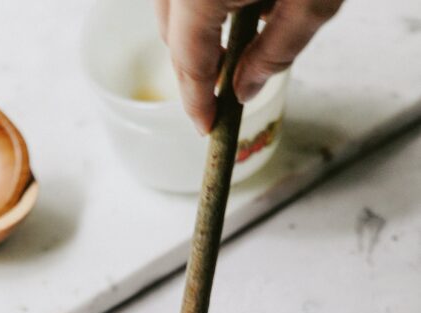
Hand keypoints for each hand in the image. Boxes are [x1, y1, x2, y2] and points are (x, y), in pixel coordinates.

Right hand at [154, 0, 343, 134]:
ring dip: (199, 31)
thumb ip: (277, 50)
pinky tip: (243, 5)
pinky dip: (205, 2)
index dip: (196, 99)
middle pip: (172, 30)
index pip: (188, 58)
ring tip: (237, 47)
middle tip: (221, 93)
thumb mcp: (313, 0)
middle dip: (193, 66)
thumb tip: (245, 88)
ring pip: (176, 4)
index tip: (206, 125)